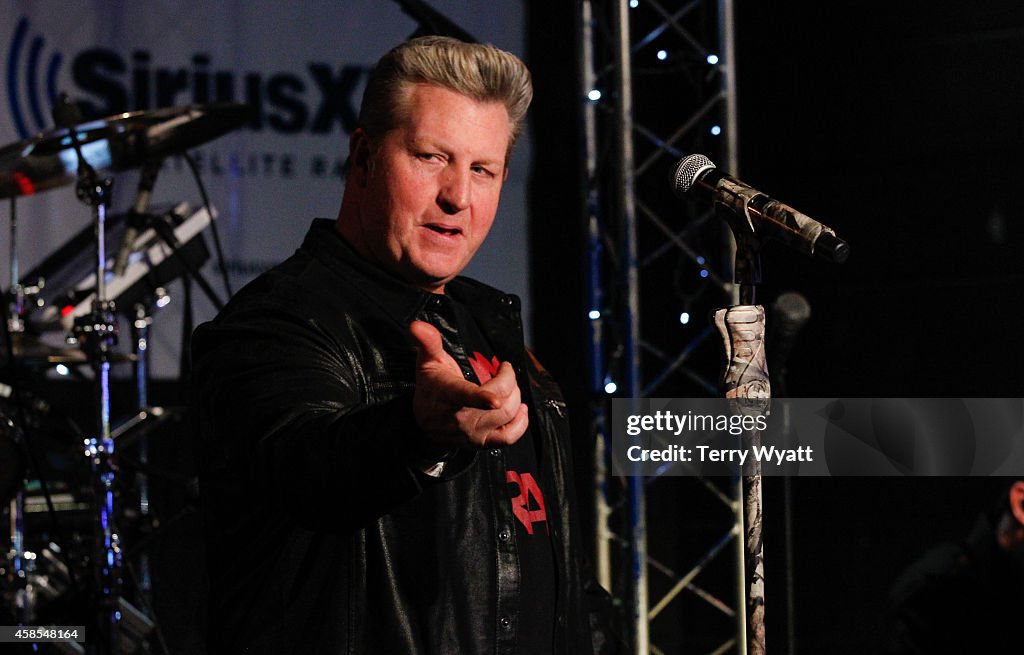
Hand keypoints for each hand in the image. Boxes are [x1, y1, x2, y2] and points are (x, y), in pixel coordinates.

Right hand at [409, 320, 528, 448]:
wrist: (424, 423)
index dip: (482, 398)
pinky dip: (521, 423)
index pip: (466, 397)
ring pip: (507, 414)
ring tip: (509, 385)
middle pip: (498, 400)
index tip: (494, 398)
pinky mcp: (482, 442)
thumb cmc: (430, 388)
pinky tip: (521, 409)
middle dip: (508, 380)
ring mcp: (473, 432)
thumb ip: (428, 342)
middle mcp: (461, 417)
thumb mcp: (427, 362)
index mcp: (449, 394)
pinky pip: (509, 437)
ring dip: (516, 396)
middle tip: (504, 370)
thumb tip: (417, 324)